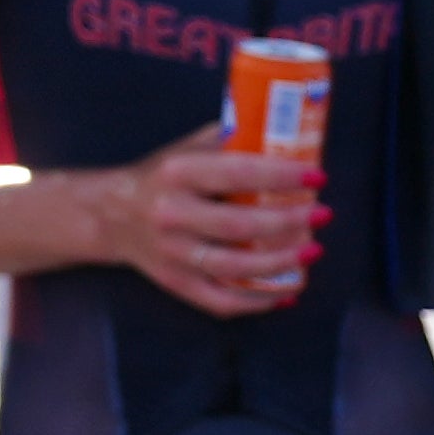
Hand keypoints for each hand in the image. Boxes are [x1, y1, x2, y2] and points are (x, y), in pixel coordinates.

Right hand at [92, 127, 320, 316]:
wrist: (110, 215)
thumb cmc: (163, 177)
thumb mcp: (189, 148)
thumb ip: (232, 139)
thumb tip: (290, 133)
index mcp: (177, 173)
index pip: (237, 173)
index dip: (281, 176)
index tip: (316, 176)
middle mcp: (171, 214)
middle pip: (240, 225)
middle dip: (290, 221)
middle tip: (323, 214)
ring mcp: (172, 253)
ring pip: (235, 266)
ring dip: (282, 263)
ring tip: (313, 250)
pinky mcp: (175, 283)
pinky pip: (222, 300)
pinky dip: (259, 301)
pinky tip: (287, 291)